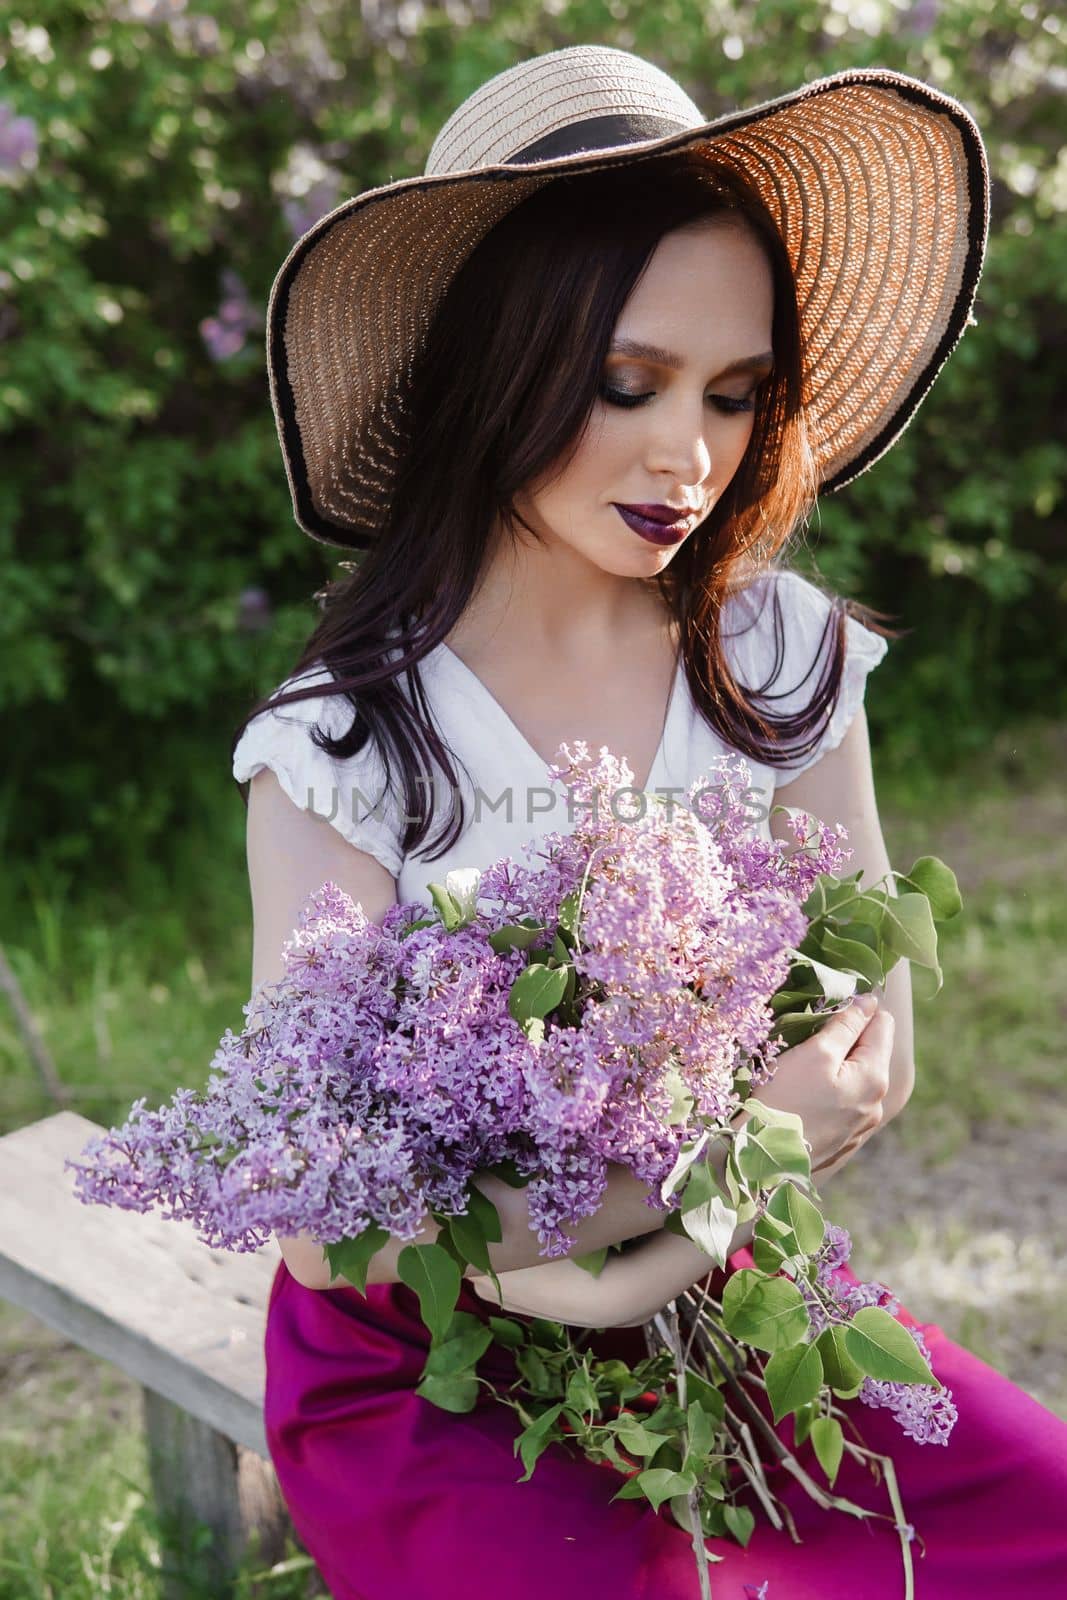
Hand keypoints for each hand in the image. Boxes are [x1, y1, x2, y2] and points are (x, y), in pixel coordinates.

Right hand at [750, 994, 894, 1178]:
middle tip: (809, 1040)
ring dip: (837, 1066)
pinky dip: (830, 1090)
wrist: (762, 1158)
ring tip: (803, 1068)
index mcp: (874, 1077)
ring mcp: (861, 1125)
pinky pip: (844, 1102)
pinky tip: (805, 1095)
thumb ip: (846, 1025)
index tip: (827, 1011)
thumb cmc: (786, 1098)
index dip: (857, 1010)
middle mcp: (876, 1103)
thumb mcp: (816, 1052)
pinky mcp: (843, 1140)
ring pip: (856, 1078)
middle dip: (846, 1039)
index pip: (882, 1024)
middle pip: (870, 1053)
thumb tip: (870, 1003)